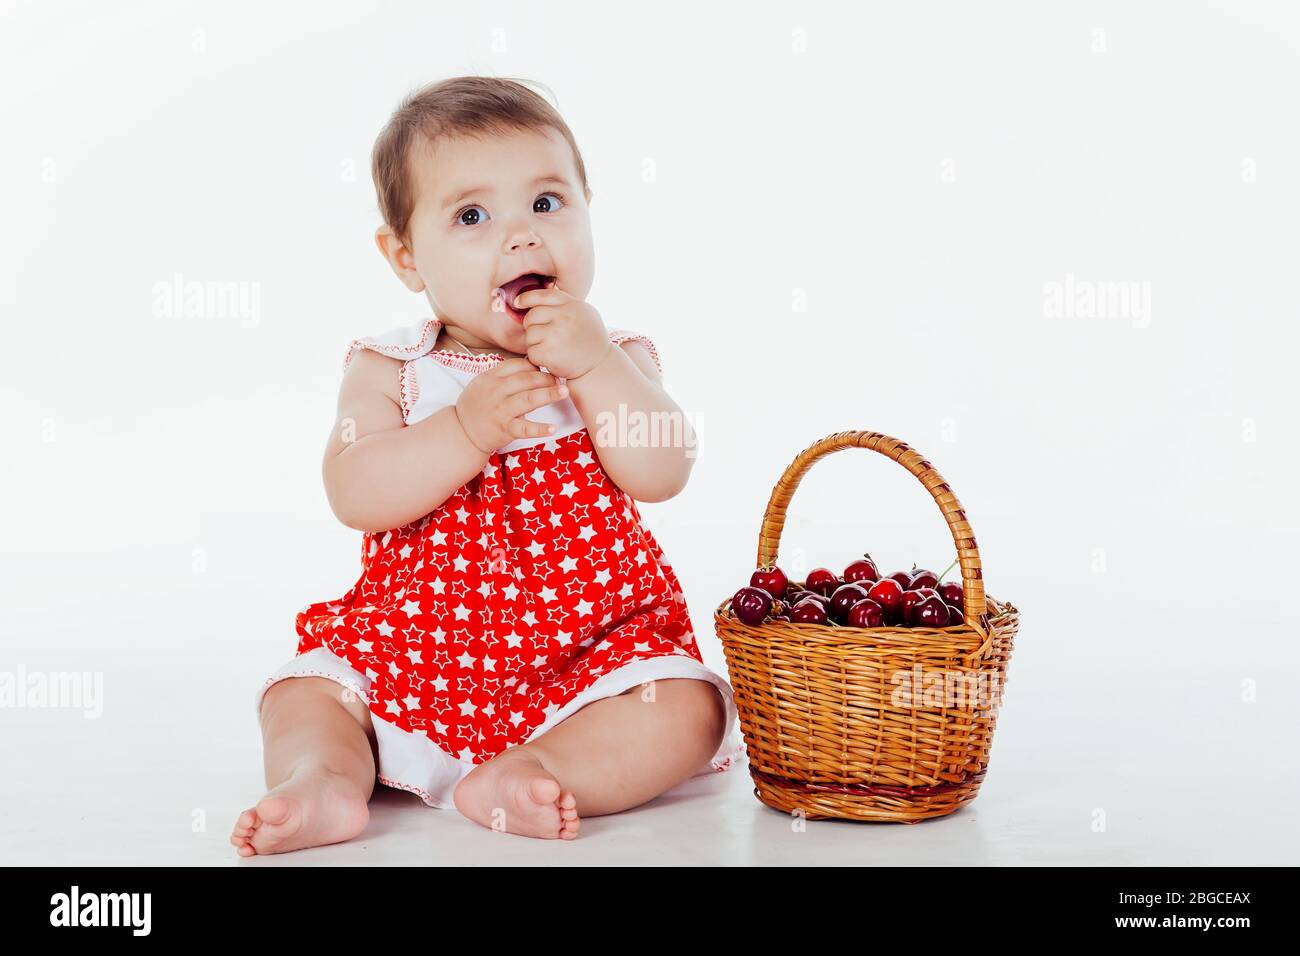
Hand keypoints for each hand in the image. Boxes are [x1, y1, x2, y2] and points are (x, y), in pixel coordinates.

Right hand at [453, 358, 568, 453]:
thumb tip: (532, 367)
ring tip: (564, 392)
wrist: (462, 431)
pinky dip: (539, 429)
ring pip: (528, 399)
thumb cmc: (477, 405)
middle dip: (545, 378)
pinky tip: (553, 428)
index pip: (517, 365)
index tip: (546, 370)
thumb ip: (504, 375)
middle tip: (559, 380)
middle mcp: (496, 392)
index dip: (534, 366)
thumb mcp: (484, 383)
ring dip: (548, 395)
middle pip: (525, 380)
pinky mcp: (505, 429)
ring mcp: (501, 411)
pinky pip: (524, 429)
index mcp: (491, 378)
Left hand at [513, 282, 612, 379]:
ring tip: (552, 348)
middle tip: (546, 337)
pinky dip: (538, 358)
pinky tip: (550, 359)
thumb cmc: (589, 339)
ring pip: (530, 335)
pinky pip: (531, 352)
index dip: (526, 298)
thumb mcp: (583, 312)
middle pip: (531, 316)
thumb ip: (563, 304)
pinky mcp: (549, 353)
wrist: (600, 365)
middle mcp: (564, 316)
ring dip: (536, 344)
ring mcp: (556, 335)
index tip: (518, 303)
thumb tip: (531, 297)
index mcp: (571, 304)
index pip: (541, 295)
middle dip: (533, 326)